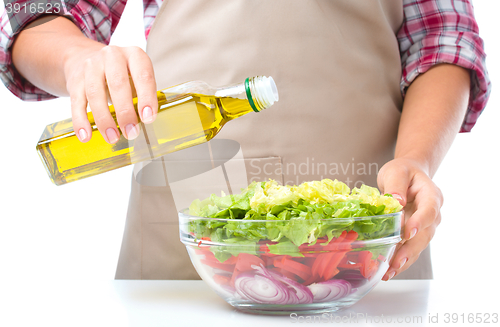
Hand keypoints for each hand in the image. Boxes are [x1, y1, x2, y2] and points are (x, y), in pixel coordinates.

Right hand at [64, 45, 157, 143]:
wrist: (85, 57)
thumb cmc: (120, 74)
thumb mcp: (136, 78)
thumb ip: (142, 96)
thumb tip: (145, 122)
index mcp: (134, 55)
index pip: (143, 76)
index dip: (146, 98)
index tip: (148, 118)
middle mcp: (112, 56)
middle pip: (118, 84)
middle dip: (125, 112)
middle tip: (131, 132)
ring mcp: (91, 66)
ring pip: (95, 94)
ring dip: (104, 120)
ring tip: (113, 137)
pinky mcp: (75, 80)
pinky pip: (77, 102)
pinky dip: (81, 121)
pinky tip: (85, 135)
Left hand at [377, 157, 442, 279]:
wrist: (408, 174)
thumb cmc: (403, 171)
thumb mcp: (396, 172)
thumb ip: (396, 186)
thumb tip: (396, 202)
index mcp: (431, 195)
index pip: (429, 210)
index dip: (420, 222)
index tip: (408, 233)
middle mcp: (432, 214)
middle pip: (425, 234)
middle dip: (410, 250)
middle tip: (396, 262)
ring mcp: (425, 226)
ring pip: (418, 246)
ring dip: (405, 260)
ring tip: (389, 272)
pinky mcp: (415, 234)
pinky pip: (410, 249)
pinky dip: (400, 260)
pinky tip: (388, 271)